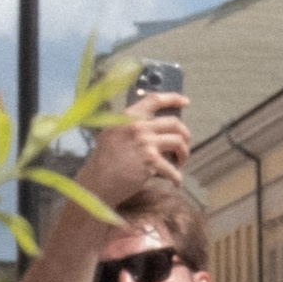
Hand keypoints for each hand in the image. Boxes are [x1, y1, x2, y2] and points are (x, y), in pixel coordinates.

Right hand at [77, 88, 190, 203]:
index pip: (154, 99)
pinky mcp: (150, 161)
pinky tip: (176, 183)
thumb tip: (153, 127)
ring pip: (179, 143)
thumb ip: (130, 127)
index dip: (173, 98)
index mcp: (128, 117)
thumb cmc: (104, 161)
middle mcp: (138, 126)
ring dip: (184, 155)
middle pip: (174, 123)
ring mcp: (145, 142)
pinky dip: (177, 178)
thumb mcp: (112, 133)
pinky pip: (173, 169)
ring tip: (179, 165)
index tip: (185, 101)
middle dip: (185, 136)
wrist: (97, 181)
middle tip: (183, 147)